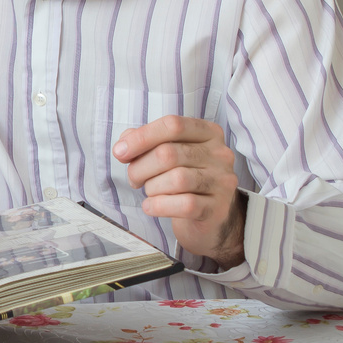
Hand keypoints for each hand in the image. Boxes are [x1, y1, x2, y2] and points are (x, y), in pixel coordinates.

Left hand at [113, 115, 246, 265]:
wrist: (209, 217)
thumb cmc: (184, 180)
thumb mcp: (169, 154)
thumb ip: (146, 142)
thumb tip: (124, 144)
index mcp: (208, 133)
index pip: (173, 125)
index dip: (141, 137)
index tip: (120, 152)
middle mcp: (220, 154)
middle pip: (169, 154)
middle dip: (140, 168)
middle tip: (134, 179)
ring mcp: (222, 182)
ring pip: (177, 179)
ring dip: (152, 187)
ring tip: (150, 192)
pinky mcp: (217, 209)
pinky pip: (184, 204)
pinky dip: (159, 206)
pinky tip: (151, 207)